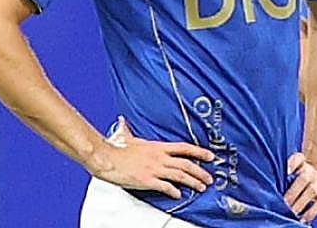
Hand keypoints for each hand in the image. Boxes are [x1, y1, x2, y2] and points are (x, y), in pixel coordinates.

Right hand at [89, 116, 214, 199]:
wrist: (105, 157)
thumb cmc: (116, 149)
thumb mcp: (126, 137)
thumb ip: (129, 130)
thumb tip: (123, 121)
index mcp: (158, 147)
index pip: (185, 148)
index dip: (199, 152)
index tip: (211, 156)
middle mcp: (159, 157)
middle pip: (186, 164)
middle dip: (200, 172)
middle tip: (209, 178)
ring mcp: (154, 169)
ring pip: (180, 175)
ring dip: (192, 182)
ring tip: (201, 187)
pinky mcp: (146, 180)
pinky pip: (164, 186)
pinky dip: (173, 191)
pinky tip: (179, 195)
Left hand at [285, 152, 316, 222]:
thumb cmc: (302, 175)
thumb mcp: (295, 169)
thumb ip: (286, 172)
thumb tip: (280, 180)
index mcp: (303, 163)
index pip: (298, 159)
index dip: (292, 163)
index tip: (287, 171)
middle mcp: (313, 171)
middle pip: (303, 178)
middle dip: (292, 192)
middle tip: (283, 203)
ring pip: (311, 191)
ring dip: (300, 203)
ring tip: (291, 212)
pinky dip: (311, 212)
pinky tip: (302, 219)